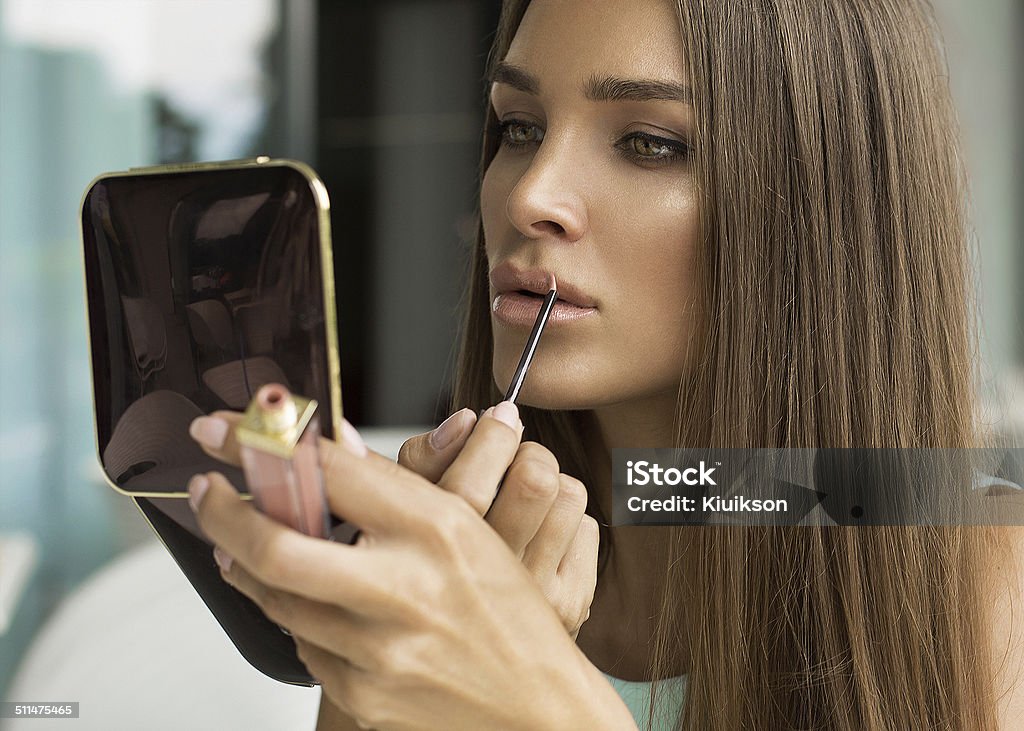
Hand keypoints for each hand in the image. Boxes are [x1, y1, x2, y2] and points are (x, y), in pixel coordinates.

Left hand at [187, 410, 632, 730]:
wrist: (534, 704)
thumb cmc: (505, 611)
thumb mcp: (465, 529)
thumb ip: (392, 489)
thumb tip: (331, 448)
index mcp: (435, 529)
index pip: (330, 469)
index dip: (262, 442)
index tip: (221, 429)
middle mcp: (404, 587)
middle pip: (276, 544)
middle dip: (224, 512)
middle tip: (208, 492)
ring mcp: (378, 648)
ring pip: (274, 598)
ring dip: (246, 563)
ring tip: (242, 543)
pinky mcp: (361, 692)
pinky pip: (300, 643)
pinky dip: (291, 613)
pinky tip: (304, 600)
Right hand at [397, 405, 598, 639]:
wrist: (457, 658)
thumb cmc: (421, 567)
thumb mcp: (399, 512)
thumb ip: (422, 461)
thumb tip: (466, 421)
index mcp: (435, 557)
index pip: (476, 478)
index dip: (491, 433)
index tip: (494, 418)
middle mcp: (488, 582)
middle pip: (537, 477)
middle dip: (527, 452)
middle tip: (511, 460)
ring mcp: (535, 598)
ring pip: (569, 494)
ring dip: (549, 488)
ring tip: (523, 502)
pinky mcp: (571, 604)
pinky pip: (588, 527)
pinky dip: (566, 524)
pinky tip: (539, 539)